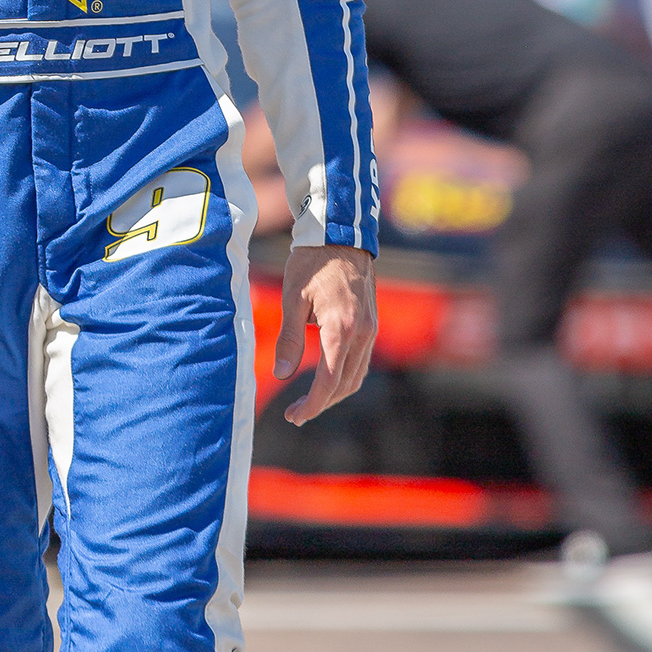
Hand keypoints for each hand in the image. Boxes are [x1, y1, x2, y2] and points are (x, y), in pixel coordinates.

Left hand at [274, 241, 376, 425]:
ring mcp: (371, 329)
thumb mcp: (292, 299)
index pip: (329, 382)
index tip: (293, 417)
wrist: (340, 235)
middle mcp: (362, 333)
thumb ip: (289, 338)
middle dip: (320, 404)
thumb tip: (281, 374)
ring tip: (308, 402)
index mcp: (341, 329)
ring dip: (334, 394)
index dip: (311, 405)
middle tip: (295, 414)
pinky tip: (326, 378)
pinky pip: (361, 362)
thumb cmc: (311, 263)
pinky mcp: (371, 324)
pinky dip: (344, 377)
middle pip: (345, 385)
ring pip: (356, 376)